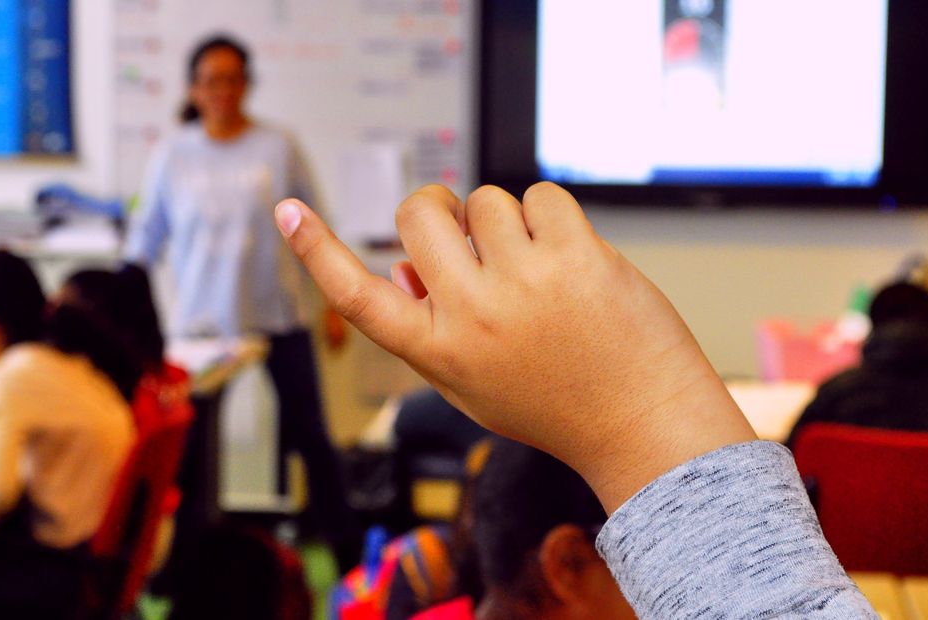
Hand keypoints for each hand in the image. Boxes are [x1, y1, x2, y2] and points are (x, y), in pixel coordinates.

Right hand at [275, 183, 754, 511]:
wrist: (642, 421)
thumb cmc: (556, 403)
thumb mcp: (473, 384)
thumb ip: (429, 326)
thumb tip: (405, 261)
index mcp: (437, 352)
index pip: (358, 296)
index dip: (316, 251)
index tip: (286, 210)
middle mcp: (471, 315)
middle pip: (421, 213)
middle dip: (439, 210)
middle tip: (469, 231)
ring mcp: (523, 282)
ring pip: (485, 199)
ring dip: (506, 222)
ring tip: (538, 269)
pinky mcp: (575, 255)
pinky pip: (539, 195)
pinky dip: (551, 218)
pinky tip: (570, 259)